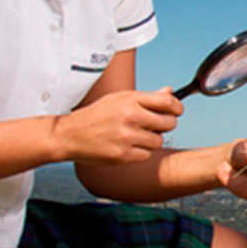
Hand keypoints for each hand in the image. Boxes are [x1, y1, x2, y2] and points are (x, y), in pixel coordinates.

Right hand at [51, 87, 181, 163]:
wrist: (70, 135)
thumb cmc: (96, 115)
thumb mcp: (119, 99)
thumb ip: (147, 97)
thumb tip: (170, 92)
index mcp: (131, 100)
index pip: (168, 102)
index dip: (177, 107)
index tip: (175, 110)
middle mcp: (130, 117)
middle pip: (169, 123)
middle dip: (166, 124)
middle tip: (155, 125)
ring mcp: (126, 137)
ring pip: (158, 141)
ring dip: (152, 140)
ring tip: (136, 135)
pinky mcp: (122, 155)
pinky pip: (146, 155)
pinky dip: (141, 152)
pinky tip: (128, 145)